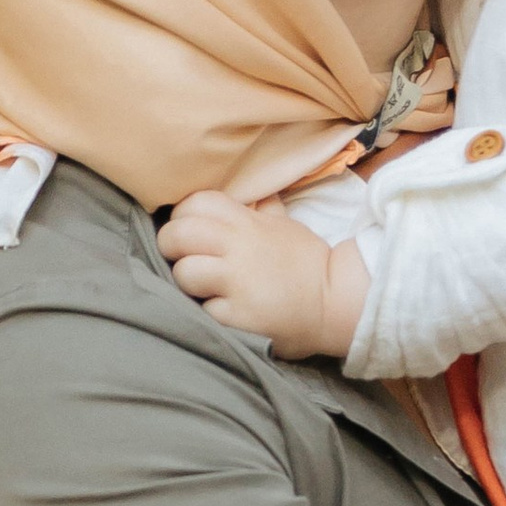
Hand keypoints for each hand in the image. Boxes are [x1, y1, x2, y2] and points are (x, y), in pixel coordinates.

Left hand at [158, 194, 363, 357]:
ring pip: (183, 272)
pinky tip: (223, 311)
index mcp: (248, 222)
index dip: (183, 216)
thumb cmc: (307, 264)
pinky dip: (207, 312)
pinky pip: (202, 309)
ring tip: (203, 288)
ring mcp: (237, 282)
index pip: (195, 202)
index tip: (191, 231)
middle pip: (178, 234)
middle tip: (183, 259)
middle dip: (170, 247)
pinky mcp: (237, 316)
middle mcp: (239, 247)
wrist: (335, 303)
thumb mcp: (285, 225)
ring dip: (186, 283)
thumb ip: (261, 207)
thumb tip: (250, 189)